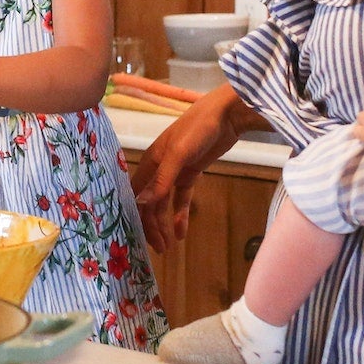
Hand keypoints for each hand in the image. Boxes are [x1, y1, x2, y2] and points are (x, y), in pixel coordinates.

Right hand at [133, 86, 250, 251]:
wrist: (226, 114)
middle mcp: (159, 168)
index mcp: (150, 162)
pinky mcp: (191, 172)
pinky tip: (182, 232)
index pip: (137, 195)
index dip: (137, 216)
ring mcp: (175, 171)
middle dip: (152, 226)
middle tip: (160, 249)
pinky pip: (182, 199)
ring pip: (164, 203)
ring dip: (164, 224)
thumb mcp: (178, 153)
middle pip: (150, 203)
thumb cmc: (198, 128)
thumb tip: (143, 204)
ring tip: (168, 246)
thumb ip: (162, 180)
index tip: (139, 238)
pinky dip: (180, 214)